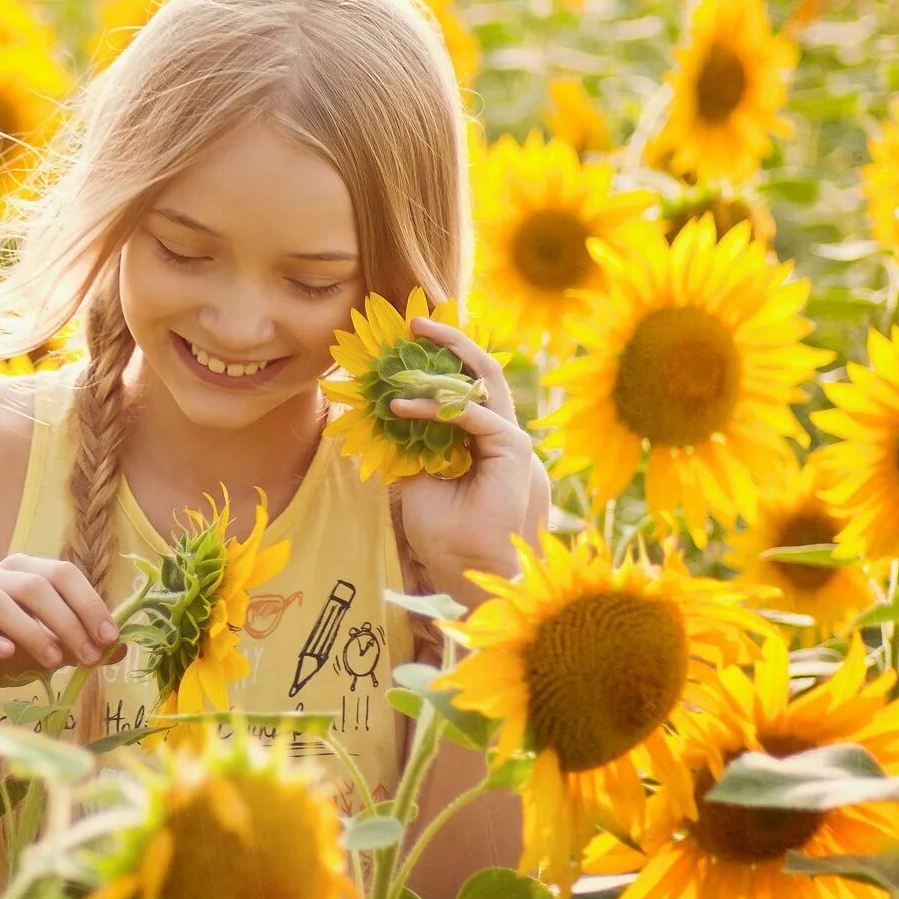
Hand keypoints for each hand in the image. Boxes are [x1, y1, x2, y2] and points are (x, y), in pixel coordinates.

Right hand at [0, 554, 121, 718]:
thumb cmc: (7, 657)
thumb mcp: (50, 650)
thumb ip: (80, 645)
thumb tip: (121, 648)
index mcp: (19, 570)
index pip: (61, 573)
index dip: (88, 603)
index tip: (110, 636)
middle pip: (34, 585)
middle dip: (67, 621)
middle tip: (90, 656)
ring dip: (32, 631)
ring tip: (54, 662)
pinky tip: (9, 655)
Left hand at [388, 316, 549, 596]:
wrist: (466, 577)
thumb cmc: (444, 539)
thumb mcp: (414, 485)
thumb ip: (410, 452)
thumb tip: (384, 423)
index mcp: (484, 445)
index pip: (466, 391)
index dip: (440, 364)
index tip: (408, 344)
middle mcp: (502, 438)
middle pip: (483, 375)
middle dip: (451, 343)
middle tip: (416, 322)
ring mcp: (512, 443)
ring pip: (485, 382)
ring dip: (448, 356)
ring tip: (413, 337)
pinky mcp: (514, 453)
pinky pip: (475, 417)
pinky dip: (436, 408)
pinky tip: (401, 407)